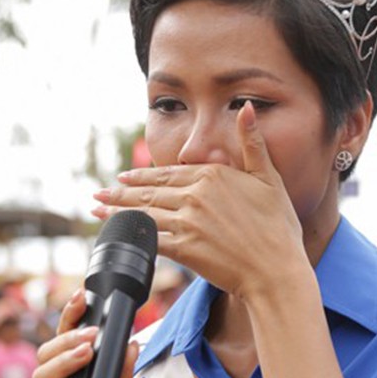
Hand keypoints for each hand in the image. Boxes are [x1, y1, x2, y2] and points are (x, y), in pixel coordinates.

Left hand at [94, 103, 306, 302]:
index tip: (123, 178)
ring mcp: (188, 222)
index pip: (167, 174)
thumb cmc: (278, 228)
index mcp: (212, 175)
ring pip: (143, 214)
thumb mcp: (269, 178)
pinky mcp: (183, 248)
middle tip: (100, 194)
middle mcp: (195, 195)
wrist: (277, 271)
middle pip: (149, 193)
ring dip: (117, 213)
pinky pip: (149, 239)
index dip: (141, 177)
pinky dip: (130, 236)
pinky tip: (115, 236)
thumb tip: (246, 106)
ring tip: (98, 211)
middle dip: (120, 194)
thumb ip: (252, 143)